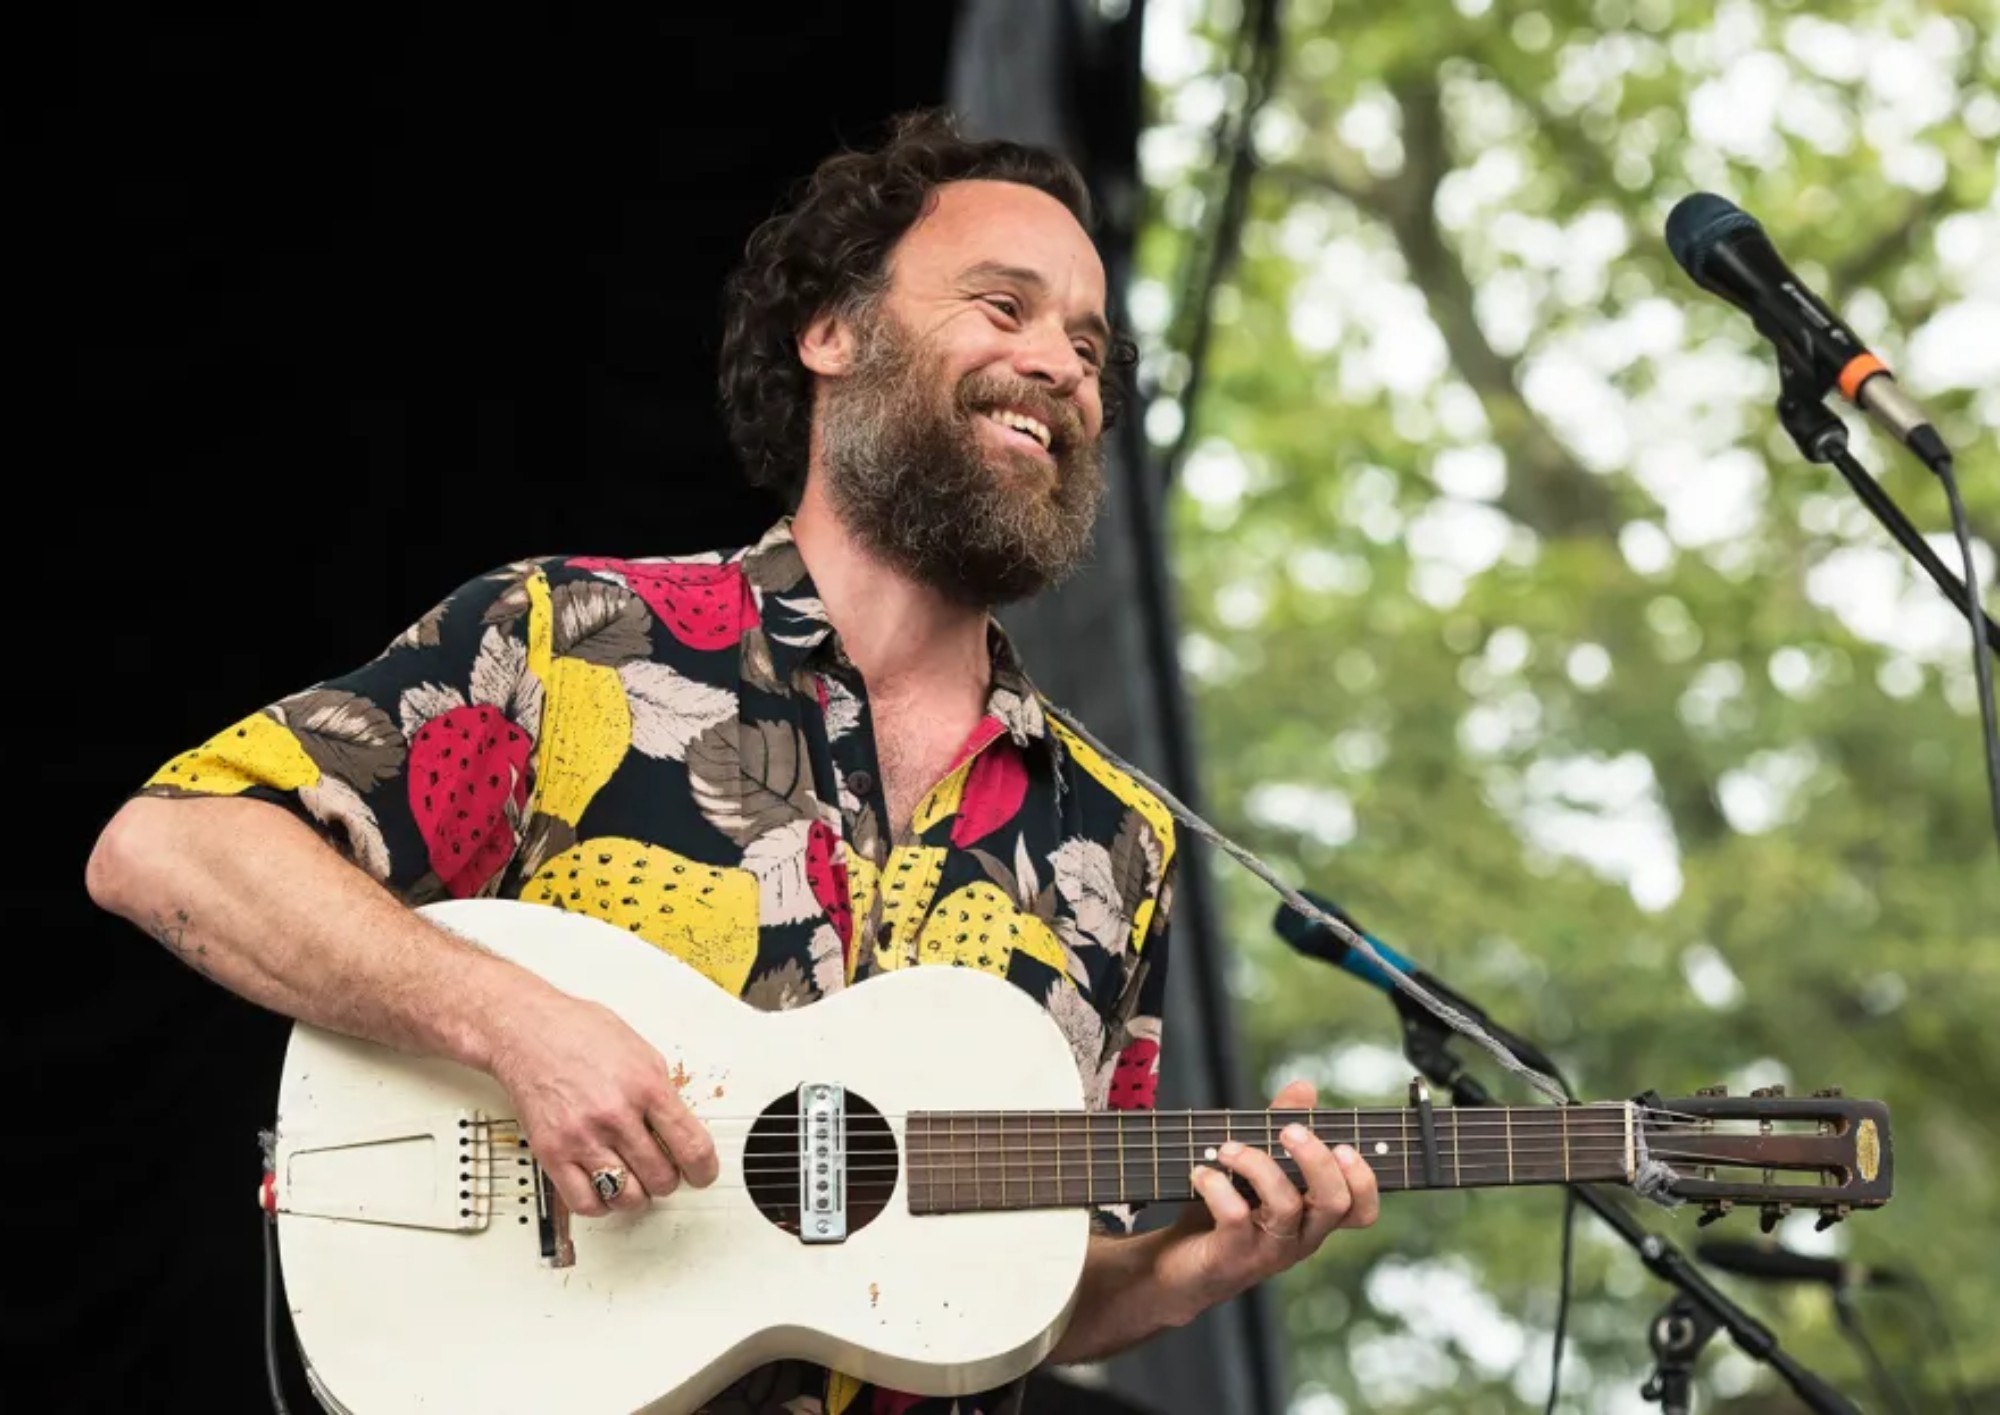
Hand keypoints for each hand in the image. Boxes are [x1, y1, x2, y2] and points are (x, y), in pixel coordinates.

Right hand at [485, 988, 717, 1217]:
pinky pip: (585, 1203)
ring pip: (627, 1197)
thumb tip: (682, 1127)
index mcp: (646, 1086)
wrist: (527, 1030)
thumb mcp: (642, 1052)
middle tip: (664, 1170)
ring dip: (638, 1194)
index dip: (704, 1170)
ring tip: (636, 1180)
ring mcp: (582, 1137)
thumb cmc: (580, 1033)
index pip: (692, 1147)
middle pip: (662, 1177)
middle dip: (670, 1179)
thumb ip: (663, 1093)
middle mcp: (616, 1115)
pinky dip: (602, 1204)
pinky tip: (606, 1189)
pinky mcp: (552, 1153)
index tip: (702, 1174)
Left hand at [1154, 1080, 1378, 1316]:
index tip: (1343, 1146)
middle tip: (1289, 1130)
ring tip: (1228, 1148)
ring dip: (1258, 1165)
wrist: (1178, 1268)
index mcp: (1312, 1216)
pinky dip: (1217, 1187)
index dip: (1364, 1180)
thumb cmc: (1223, 1214)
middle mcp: (1299, 1236)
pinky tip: (1200, 1173)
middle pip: (1334, 1202)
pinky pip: (1235, 1219)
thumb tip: (1305, 1088)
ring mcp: (1268, 1251)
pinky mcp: (1232, 1257)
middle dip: (1316, 1160)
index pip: (1361, 1209)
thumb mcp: (1255, 1167)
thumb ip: (1281, 1128)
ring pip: (1287, 1207)